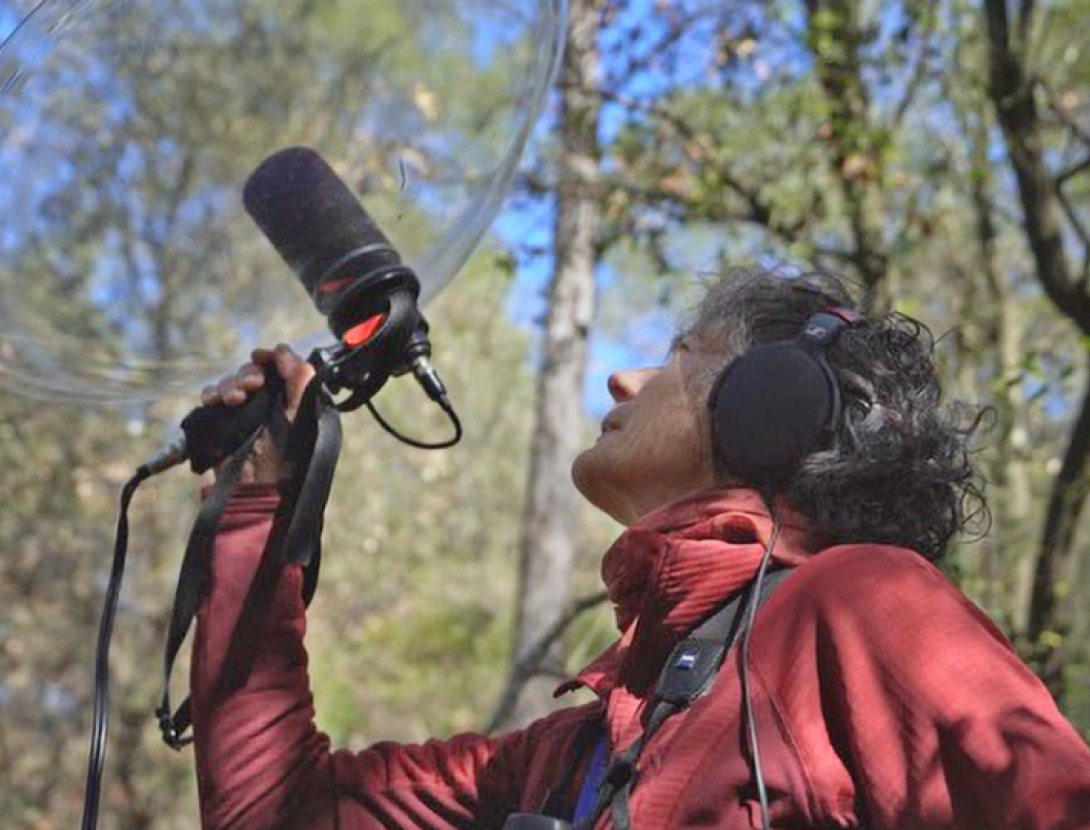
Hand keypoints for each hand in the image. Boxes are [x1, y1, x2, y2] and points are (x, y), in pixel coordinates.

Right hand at [199, 344, 315, 482]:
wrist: (257, 489)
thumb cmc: (285, 459)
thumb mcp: (299, 418)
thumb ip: (300, 382)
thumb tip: (286, 350)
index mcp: (290, 400)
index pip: (279, 368)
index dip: (270, 358)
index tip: (262, 357)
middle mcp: (267, 403)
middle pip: (252, 372)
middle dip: (249, 374)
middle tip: (251, 385)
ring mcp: (243, 412)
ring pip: (231, 382)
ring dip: (230, 384)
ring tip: (234, 399)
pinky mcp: (222, 421)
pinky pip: (212, 398)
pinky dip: (211, 394)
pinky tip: (213, 402)